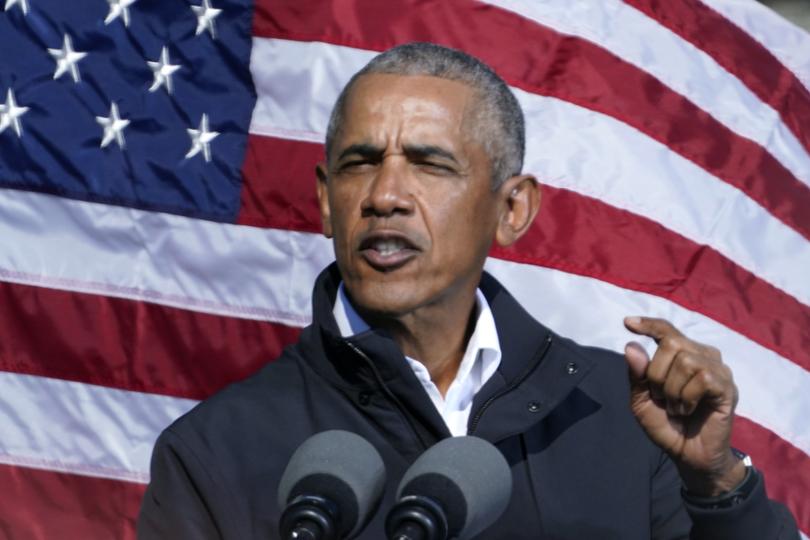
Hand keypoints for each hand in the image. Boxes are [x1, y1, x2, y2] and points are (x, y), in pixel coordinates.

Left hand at [623, 317, 745, 495]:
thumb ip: (637, 375)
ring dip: (672, 390)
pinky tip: (687, 410)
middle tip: (660, 396)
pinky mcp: (727, 388)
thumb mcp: (642, 400)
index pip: (667, 331)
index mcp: (683, 355)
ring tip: (675, 407)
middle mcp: (703, 357)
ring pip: (686, 361)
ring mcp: (718, 371)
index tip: (627, 323)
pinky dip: (687, 397)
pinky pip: (703, 379)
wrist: (687, 455)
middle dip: (657, 373)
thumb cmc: (666, 424)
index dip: (649, 324)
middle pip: (672, 343)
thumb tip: (630, 346)